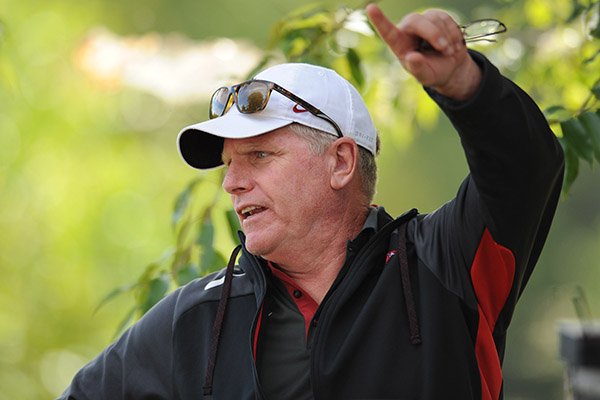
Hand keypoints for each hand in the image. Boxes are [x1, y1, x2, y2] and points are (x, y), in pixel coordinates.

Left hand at [366, 4, 481, 100]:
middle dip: (433, 34)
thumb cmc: (432, 72)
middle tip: (444, 50)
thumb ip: (418, 68)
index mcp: (399, 45)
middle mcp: (408, 29)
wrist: (450, 67)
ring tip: (448, 52)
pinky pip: (446, 18)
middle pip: (416, 21)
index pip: (387, 32)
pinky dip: (453, 33)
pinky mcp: (437, 17)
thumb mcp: (424, 76)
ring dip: (446, 37)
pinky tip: (454, 45)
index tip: (370, 8)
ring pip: (434, 18)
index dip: (379, 20)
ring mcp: (423, 21)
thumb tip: (412, 57)